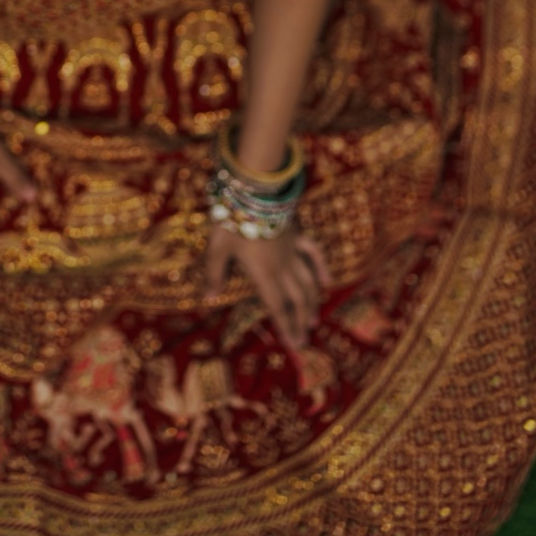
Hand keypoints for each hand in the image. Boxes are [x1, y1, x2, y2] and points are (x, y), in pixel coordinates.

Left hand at [203, 225, 329, 352]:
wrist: (256, 189)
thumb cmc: (233, 217)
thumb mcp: (217, 247)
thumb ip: (215, 273)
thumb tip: (208, 298)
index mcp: (264, 273)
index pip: (277, 306)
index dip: (286, 327)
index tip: (294, 346)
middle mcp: (283, 266)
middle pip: (295, 299)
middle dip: (299, 321)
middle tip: (304, 340)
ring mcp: (293, 250)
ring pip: (307, 281)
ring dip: (312, 302)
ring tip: (314, 320)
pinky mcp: (298, 233)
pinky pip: (313, 253)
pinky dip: (320, 267)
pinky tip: (326, 280)